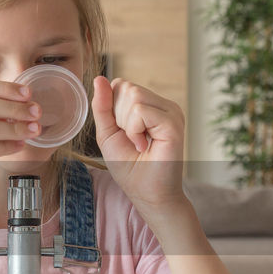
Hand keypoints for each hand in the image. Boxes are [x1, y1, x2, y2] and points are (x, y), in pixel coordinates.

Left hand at [90, 76, 185, 214]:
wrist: (148, 195)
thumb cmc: (130, 167)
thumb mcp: (107, 133)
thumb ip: (103, 106)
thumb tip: (99, 78)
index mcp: (151, 104)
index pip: (121, 85)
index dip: (113, 110)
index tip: (124, 134)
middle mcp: (164, 105)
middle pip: (127, 88)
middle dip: (118, 118)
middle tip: (133, 141)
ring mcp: (171, 111)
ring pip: (134, 96)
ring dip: (127, 125)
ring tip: (139, 144)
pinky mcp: (173, 122)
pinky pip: (141, 110)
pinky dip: (134, 130)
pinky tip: (143, 145)